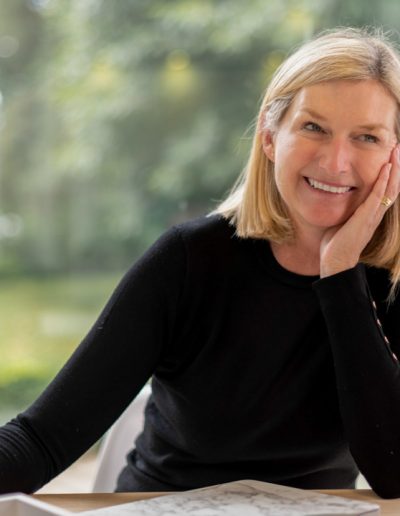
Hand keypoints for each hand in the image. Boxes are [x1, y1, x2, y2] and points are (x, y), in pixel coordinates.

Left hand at [320, 144, 399, 277]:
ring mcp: (372, 217)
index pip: (386, 189)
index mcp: (372, 213)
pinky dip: (382, 182)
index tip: (391, 155)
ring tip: (396, 151)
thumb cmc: (336, 242)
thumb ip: (345, 206)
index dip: (390, 172)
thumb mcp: (342, 218)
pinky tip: (386, 169)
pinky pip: (376, 197)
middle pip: (393, 185)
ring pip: (390, 189)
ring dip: (394, 169)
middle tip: (398, 146)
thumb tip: (336, 191)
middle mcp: (376, 213)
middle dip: (396, 166)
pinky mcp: (365, 219)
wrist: (335, 262)